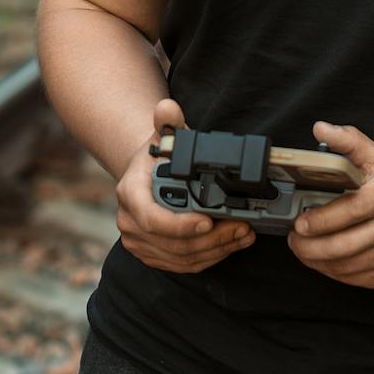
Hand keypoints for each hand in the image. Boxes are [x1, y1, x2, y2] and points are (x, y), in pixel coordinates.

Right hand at [112, 98, 255, 272]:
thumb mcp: (163, 136)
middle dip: (211, 238)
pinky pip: (183, 265)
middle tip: (241, 226)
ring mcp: (140, 243)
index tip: (208, 220)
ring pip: (181, 258)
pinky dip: (210, 257)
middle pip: (172, 243)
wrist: (148, 174)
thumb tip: (168, 108)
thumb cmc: (158, 156)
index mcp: (130, 193)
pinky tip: (231, 244)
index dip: (179, 225)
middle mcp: (129, 222)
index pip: (151, 218)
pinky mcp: (153, 255)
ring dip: (216, 249)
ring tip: (243, 234)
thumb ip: (167, 122)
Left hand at [287, 120, 373, 293]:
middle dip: (309, 246)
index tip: (301, 221)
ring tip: (304, 249)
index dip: (322, 219)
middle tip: (295, 239)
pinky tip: (325, 262)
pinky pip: (357, 280)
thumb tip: (321, 128)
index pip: (352, 209)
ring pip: (347, 267)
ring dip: (318, 261)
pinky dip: (335, 273)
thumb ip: (350, 142)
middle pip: (344, 245)